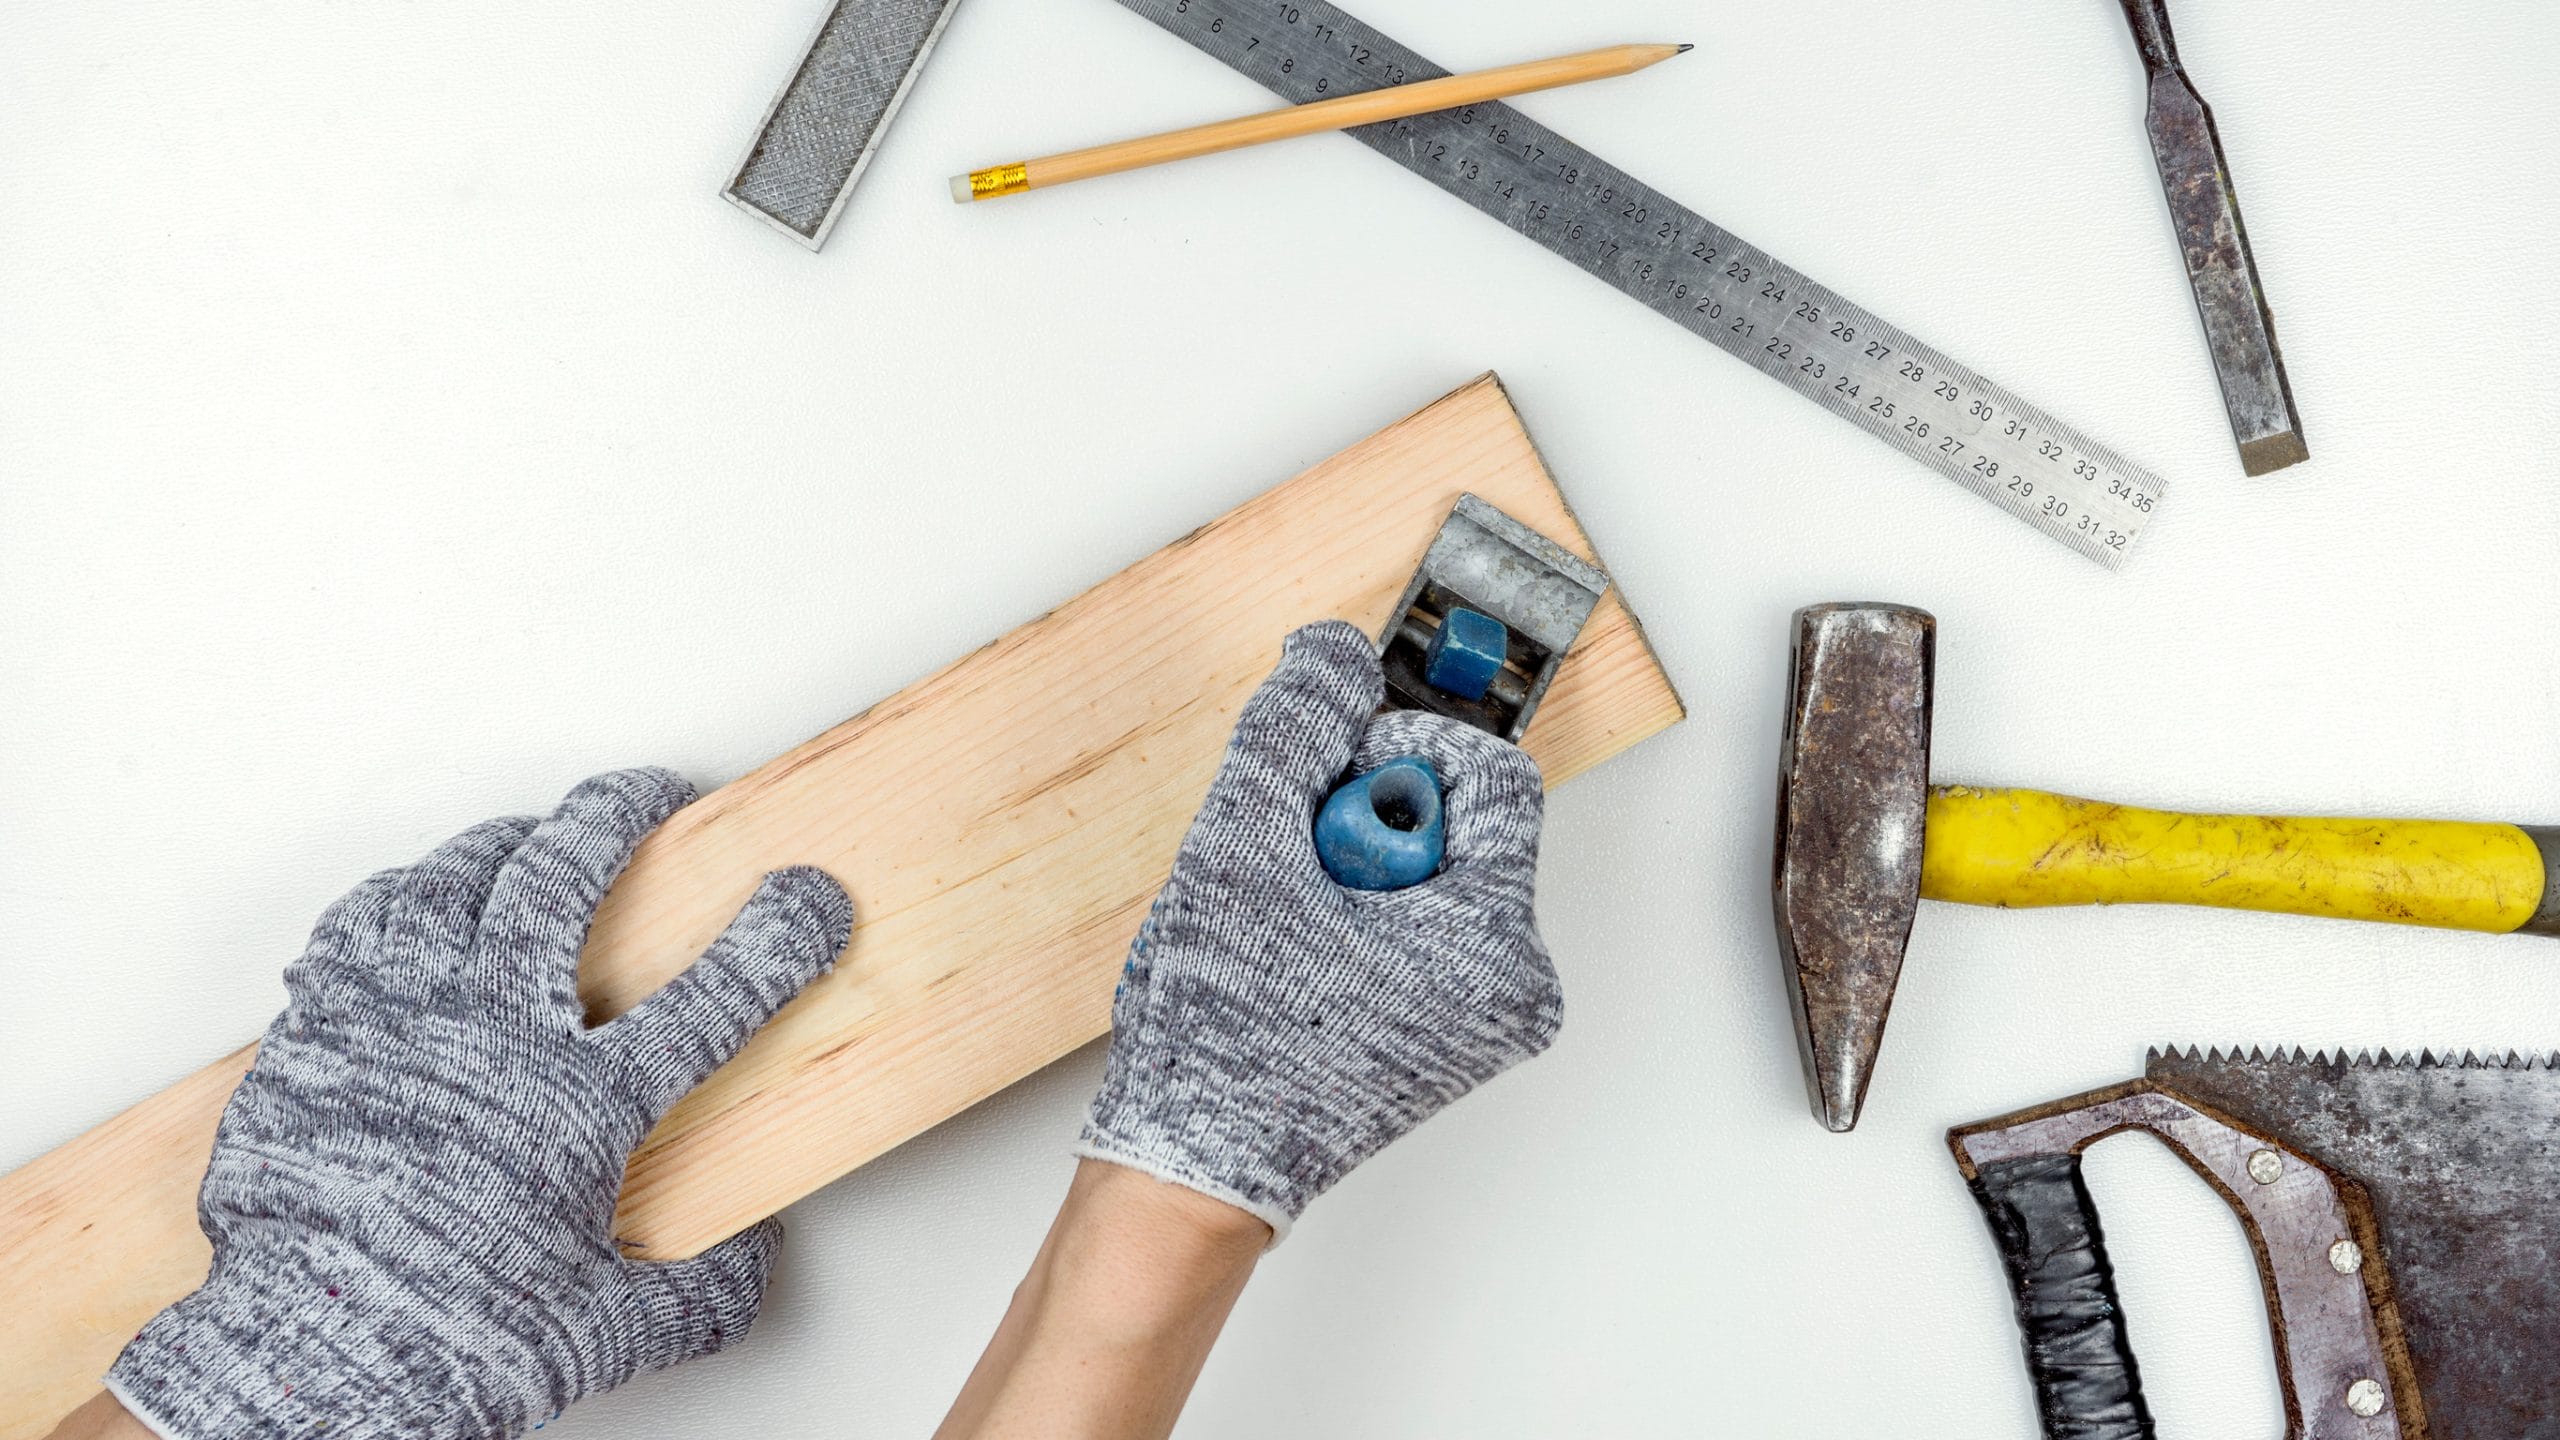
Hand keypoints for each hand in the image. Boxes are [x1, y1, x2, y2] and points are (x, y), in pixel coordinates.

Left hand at [104, 769, 852, 1439]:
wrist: (309, 1360)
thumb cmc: (448, 1340)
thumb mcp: (604, 1330)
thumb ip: (696, 1291)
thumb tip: (753, 1269)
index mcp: (582, 1103)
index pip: (712, 996)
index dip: (777, 937)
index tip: (809, 896)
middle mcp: (492, 1036)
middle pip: (562, 879)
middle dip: (616, 815)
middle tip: (648, 791)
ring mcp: (395, 1020)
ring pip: (452, 882)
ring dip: (502, 845)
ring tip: (530, 837)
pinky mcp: (318, 1031)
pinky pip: (359, 925)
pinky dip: (399, 898)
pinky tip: (415, 901)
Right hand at [1078, 620, 1560, 1235]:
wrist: (1193, 1173)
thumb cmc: (1225, 1044)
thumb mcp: (1244, 848)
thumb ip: (1292, 730)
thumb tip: (1333, 652)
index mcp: (1497, 945)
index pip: (1491, 775)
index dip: (1398, 755)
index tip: (1325, 793)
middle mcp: (1513, 984)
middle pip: (1455, 820)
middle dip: (1359, 821)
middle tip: (1295, 877)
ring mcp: (1479, 1015)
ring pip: (1421, 871)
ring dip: (1342, 869)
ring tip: (1283, 928)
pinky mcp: (1441, 1032)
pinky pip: (1408, 924)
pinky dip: (1346, 915)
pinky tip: (1289, 955)